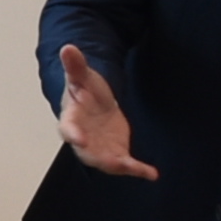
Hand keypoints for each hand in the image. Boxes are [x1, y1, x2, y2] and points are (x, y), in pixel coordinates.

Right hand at [55, 46, 157, 179]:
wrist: (95, 103)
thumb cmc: (84, 91)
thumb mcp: (82, 76)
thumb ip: (75, 65)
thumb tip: (68, 47)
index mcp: (72, 119)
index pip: (68, 129)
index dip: (73, 135)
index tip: (79, 139)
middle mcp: (83, 138)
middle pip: (88, 153)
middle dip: (99, 159)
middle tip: (114, 163)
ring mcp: (99, 148)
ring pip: (107, 162)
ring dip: (120, 166)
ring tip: (136, 168)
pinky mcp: (115, 152)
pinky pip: (126, 164)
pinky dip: (138, 170)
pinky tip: (151, 174)